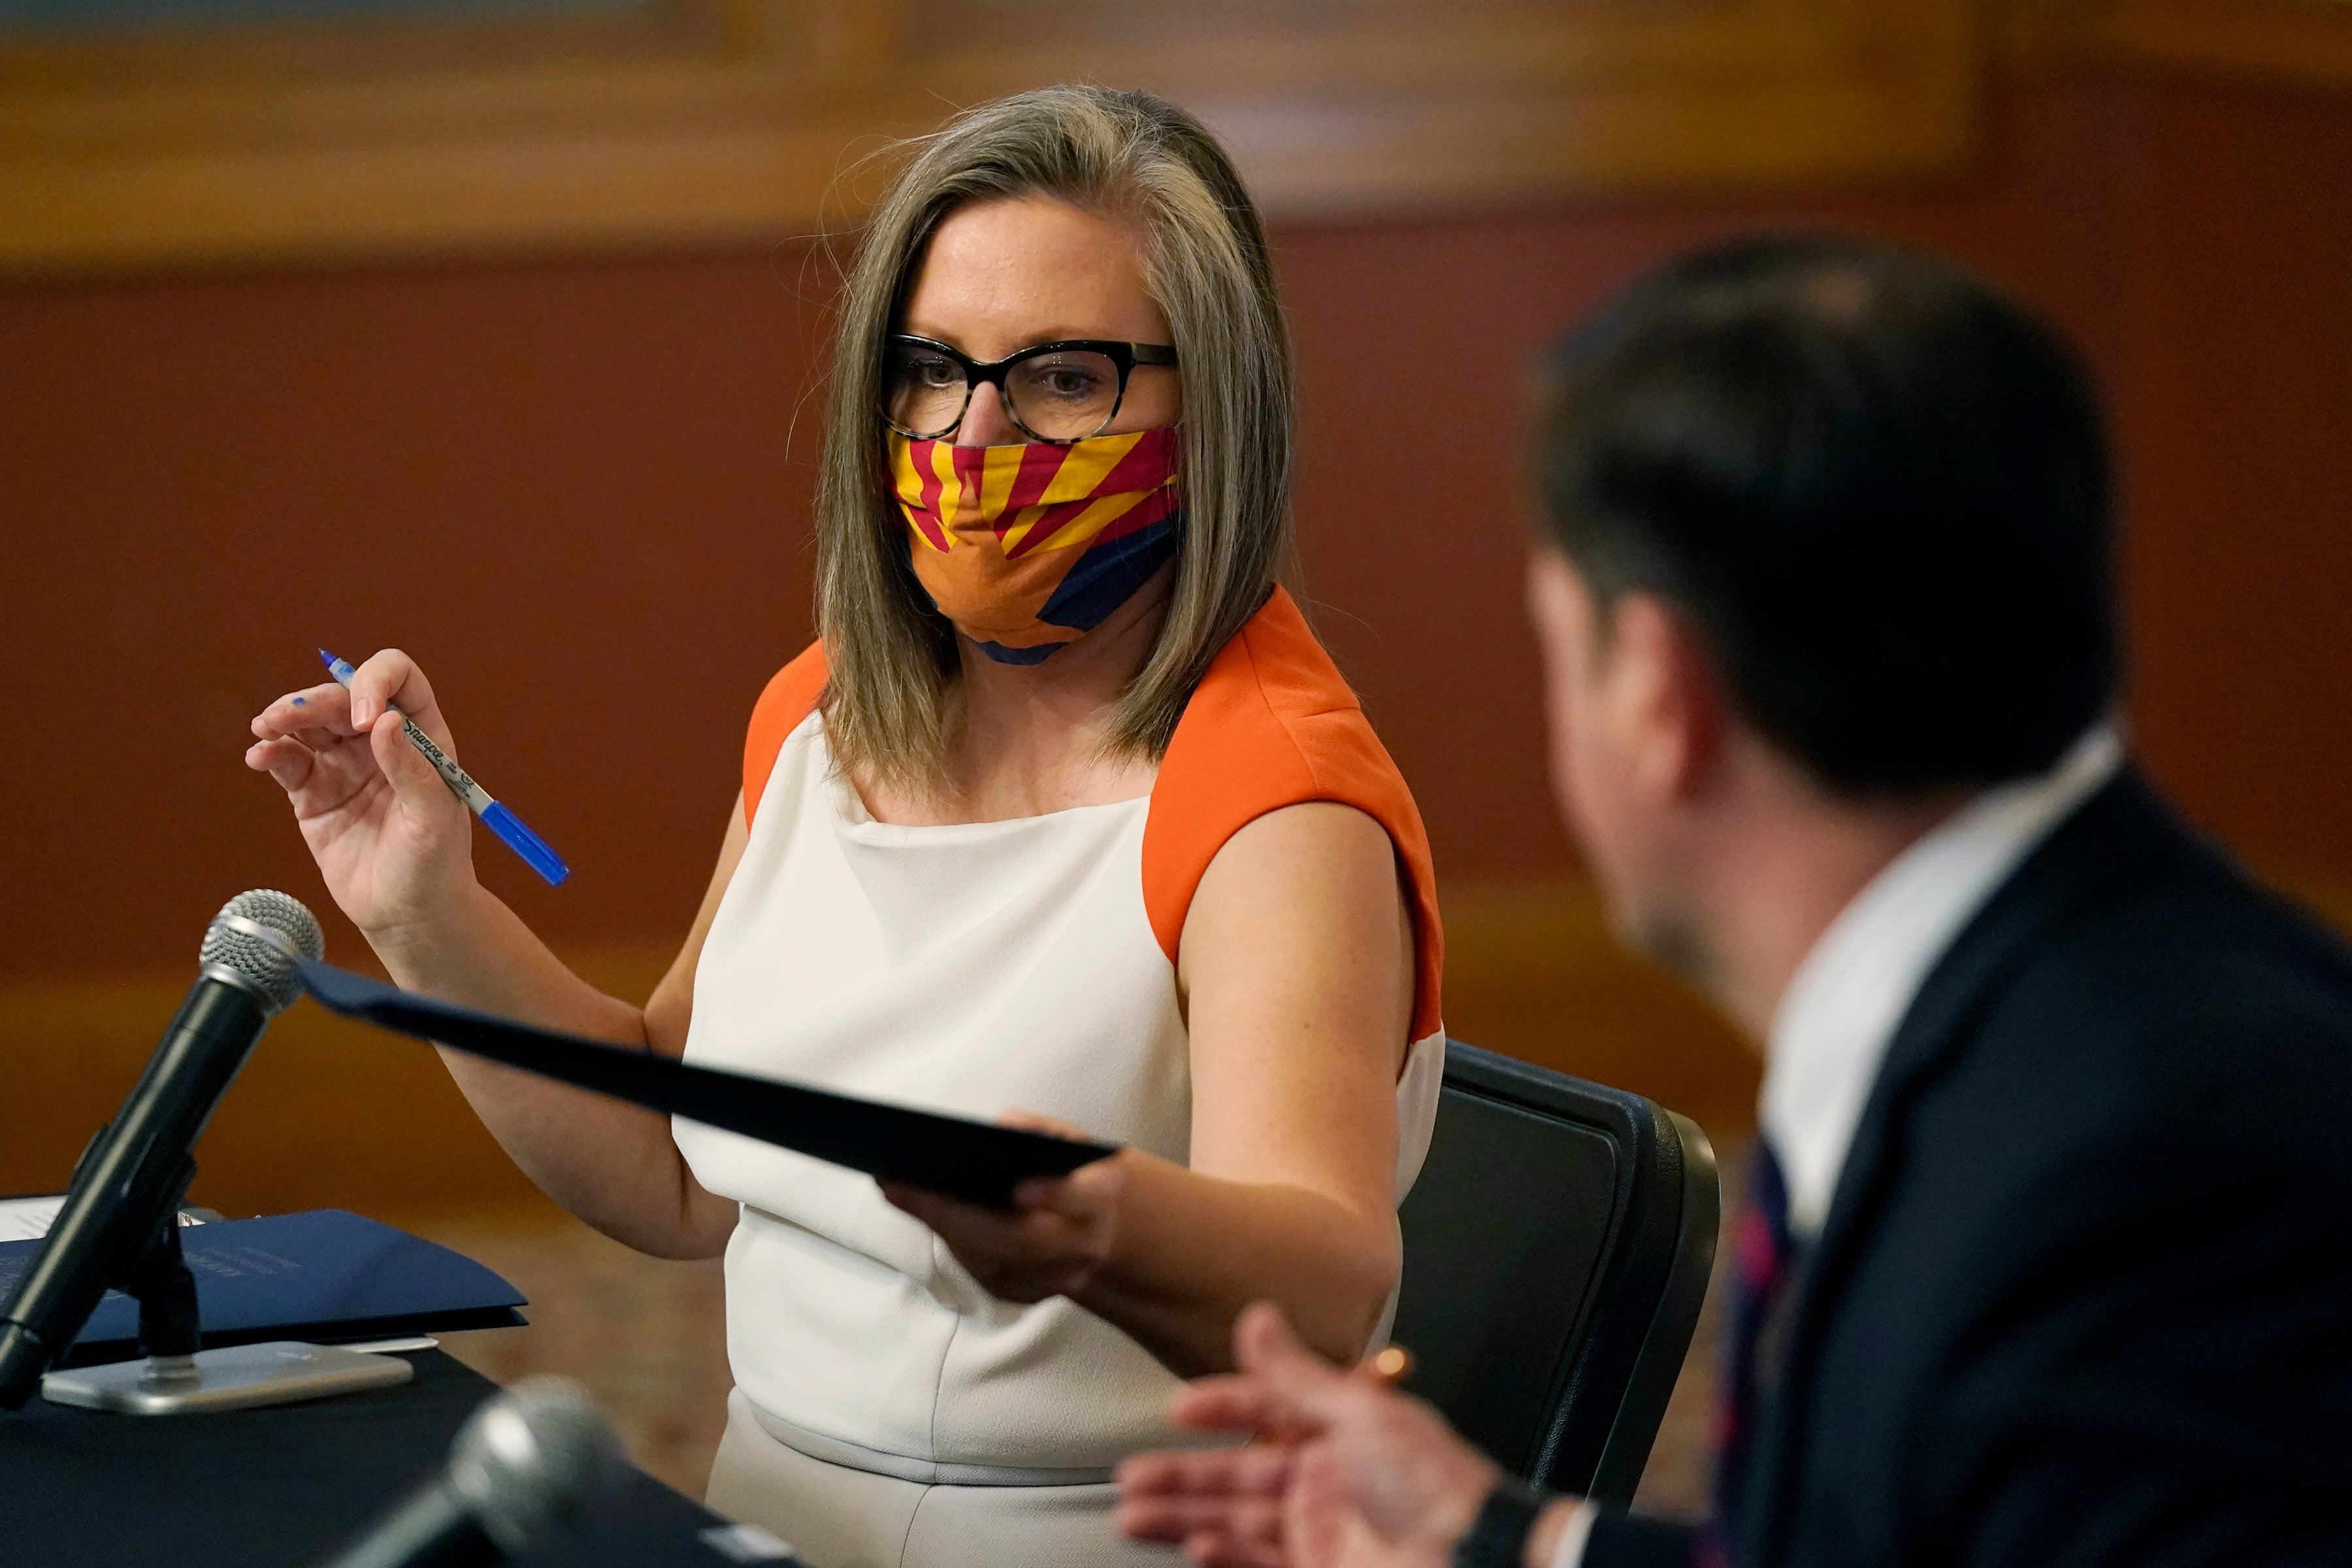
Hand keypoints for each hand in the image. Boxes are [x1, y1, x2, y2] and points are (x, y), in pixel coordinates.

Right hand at [244, 649, 478, 940]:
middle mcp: (380, 743)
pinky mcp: (313, 793)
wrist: (407, 914)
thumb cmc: (434, 865)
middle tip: (282, 716)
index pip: (399, 680)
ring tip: (264, 728)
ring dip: (284, 718)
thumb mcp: (433, 818)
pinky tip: (259, 757)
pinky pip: (287, 761)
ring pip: (309, 724)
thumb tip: (386, 720)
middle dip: (312, 701)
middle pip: (342, 698)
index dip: (377, 682)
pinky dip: (270, 752)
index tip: (364, 719)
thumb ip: (412, 769)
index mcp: (421, 737)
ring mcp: (343, 765)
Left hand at [880, 1111, 1122, 1302]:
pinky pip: (979, 1269)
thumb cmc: (1070, 1170)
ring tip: (894, 1187)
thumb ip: (1037, 1130)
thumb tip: (1003, 1128)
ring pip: (991, 1259)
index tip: (1017, 1189)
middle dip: (958, 1214)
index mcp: (1099, 1199)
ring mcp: (1053, 1279)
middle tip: (901, 1185)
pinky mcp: (1023, 1294)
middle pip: (1020, 1240)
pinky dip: (946, 1236)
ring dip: (940, 1224)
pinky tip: (914, 1205)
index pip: (1083, 1199)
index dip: (1056, 1195)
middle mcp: (1083, 1246)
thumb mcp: (1064, 1139)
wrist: (1093, 1227)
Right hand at [1117, 1302, 1500, 1567]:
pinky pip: (1259, 1562)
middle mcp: (1326, 1480)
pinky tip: (1194, 1544)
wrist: (1476, 1556)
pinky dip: (1224, 1555)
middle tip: (1132, 1475)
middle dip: (1182, 1475)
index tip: (1181, 1408)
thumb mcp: (1358, 1413)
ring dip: (1185, 1516)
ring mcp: (1321, 1530)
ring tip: (1135, 1514)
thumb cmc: (1436, 1484)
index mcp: (1340, 1432)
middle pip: (1238, 1474)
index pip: (1267, 1411)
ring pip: (1236, 1521)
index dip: (1223, 1408)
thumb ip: (1297, 1373)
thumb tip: (1260, 1317)